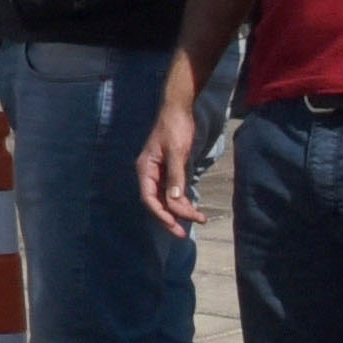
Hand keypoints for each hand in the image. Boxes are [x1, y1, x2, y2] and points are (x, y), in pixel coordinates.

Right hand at [137, 81, 203, 235]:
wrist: (179, 109)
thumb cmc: (174, 127)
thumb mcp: (176, 151)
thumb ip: (175, 175)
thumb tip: (175, 199)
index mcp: (146, 169)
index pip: (149, 198)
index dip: (160, 213)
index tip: (174, 224)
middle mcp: (150, 173)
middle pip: (158, 202)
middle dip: (171, 217)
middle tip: (183, 233)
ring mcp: (160, 172)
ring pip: (167, 198)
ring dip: (180, 211)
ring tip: (197, 220)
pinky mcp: (170, 170)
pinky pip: (174, 190)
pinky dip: (183, 200)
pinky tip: (193, 208)